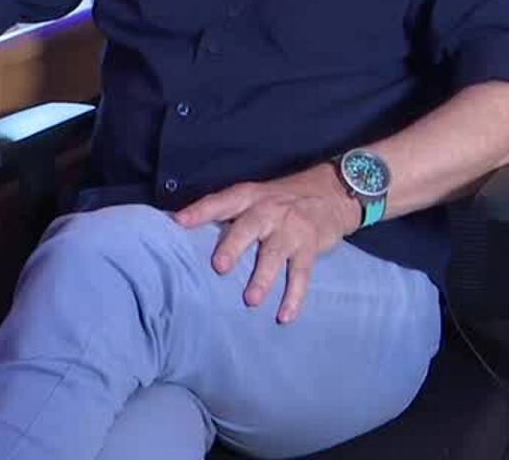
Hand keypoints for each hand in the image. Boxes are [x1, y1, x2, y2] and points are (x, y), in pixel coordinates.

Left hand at [173, 166, 360, 324]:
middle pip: (248, 228)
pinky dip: (294, 297)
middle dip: (233, 246)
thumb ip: (225, 212)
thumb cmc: (278, 200)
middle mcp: (268, 210)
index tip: (179, 222)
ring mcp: (291, 229)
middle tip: (219, 267)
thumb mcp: (253, 195)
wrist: (330, 193)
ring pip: (274, 254)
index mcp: (248, 196)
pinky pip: (301, 274)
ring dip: (262, 278)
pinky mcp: (310, 247)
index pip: (220, 202)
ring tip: (250, 301)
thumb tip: (180, 227)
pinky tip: (285, 316)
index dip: (200, 211)